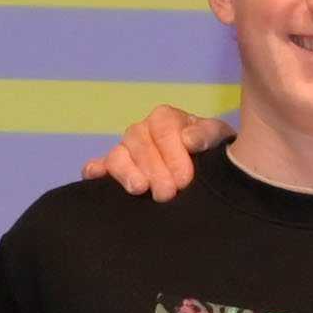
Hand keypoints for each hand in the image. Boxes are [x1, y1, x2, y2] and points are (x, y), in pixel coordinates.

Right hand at [89, 101, 234, 197]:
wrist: (207, 172)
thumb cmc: (211, 152)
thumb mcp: (218, 139)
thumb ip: (207, 134)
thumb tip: (188, 140)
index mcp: (165, 118)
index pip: (162, 127)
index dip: (172, 153)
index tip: (185, 179)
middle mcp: (142, 131)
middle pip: (138, 142)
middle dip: (154, 169)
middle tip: (168, 194)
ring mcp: (125, 150)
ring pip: (117, 155)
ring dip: (127, 172)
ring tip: (140, 190)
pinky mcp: (112, 170)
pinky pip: (97, 166)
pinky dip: (94, 171)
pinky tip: (96, 177)